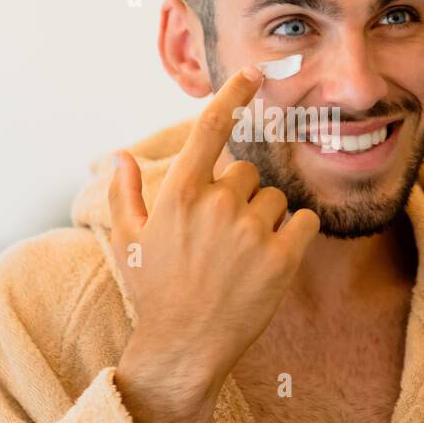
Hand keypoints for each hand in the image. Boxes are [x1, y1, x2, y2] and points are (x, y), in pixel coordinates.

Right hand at [107, 64, 319, 422]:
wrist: (183, 349)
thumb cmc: (155, 292)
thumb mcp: (130, 241)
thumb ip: (124, 193)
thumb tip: (119, 157)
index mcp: (180, 193)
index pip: (211, 128)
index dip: (233, 95)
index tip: (252, 74)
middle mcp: (217, 204)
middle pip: (248, 173)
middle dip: (241, 197)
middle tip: (222, 238)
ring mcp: (250, 231)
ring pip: (276, 199)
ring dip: (266, 219)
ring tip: (242, 257)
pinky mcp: (281, 258)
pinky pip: (304, 222)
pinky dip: (296, 235)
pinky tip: (273, 259)